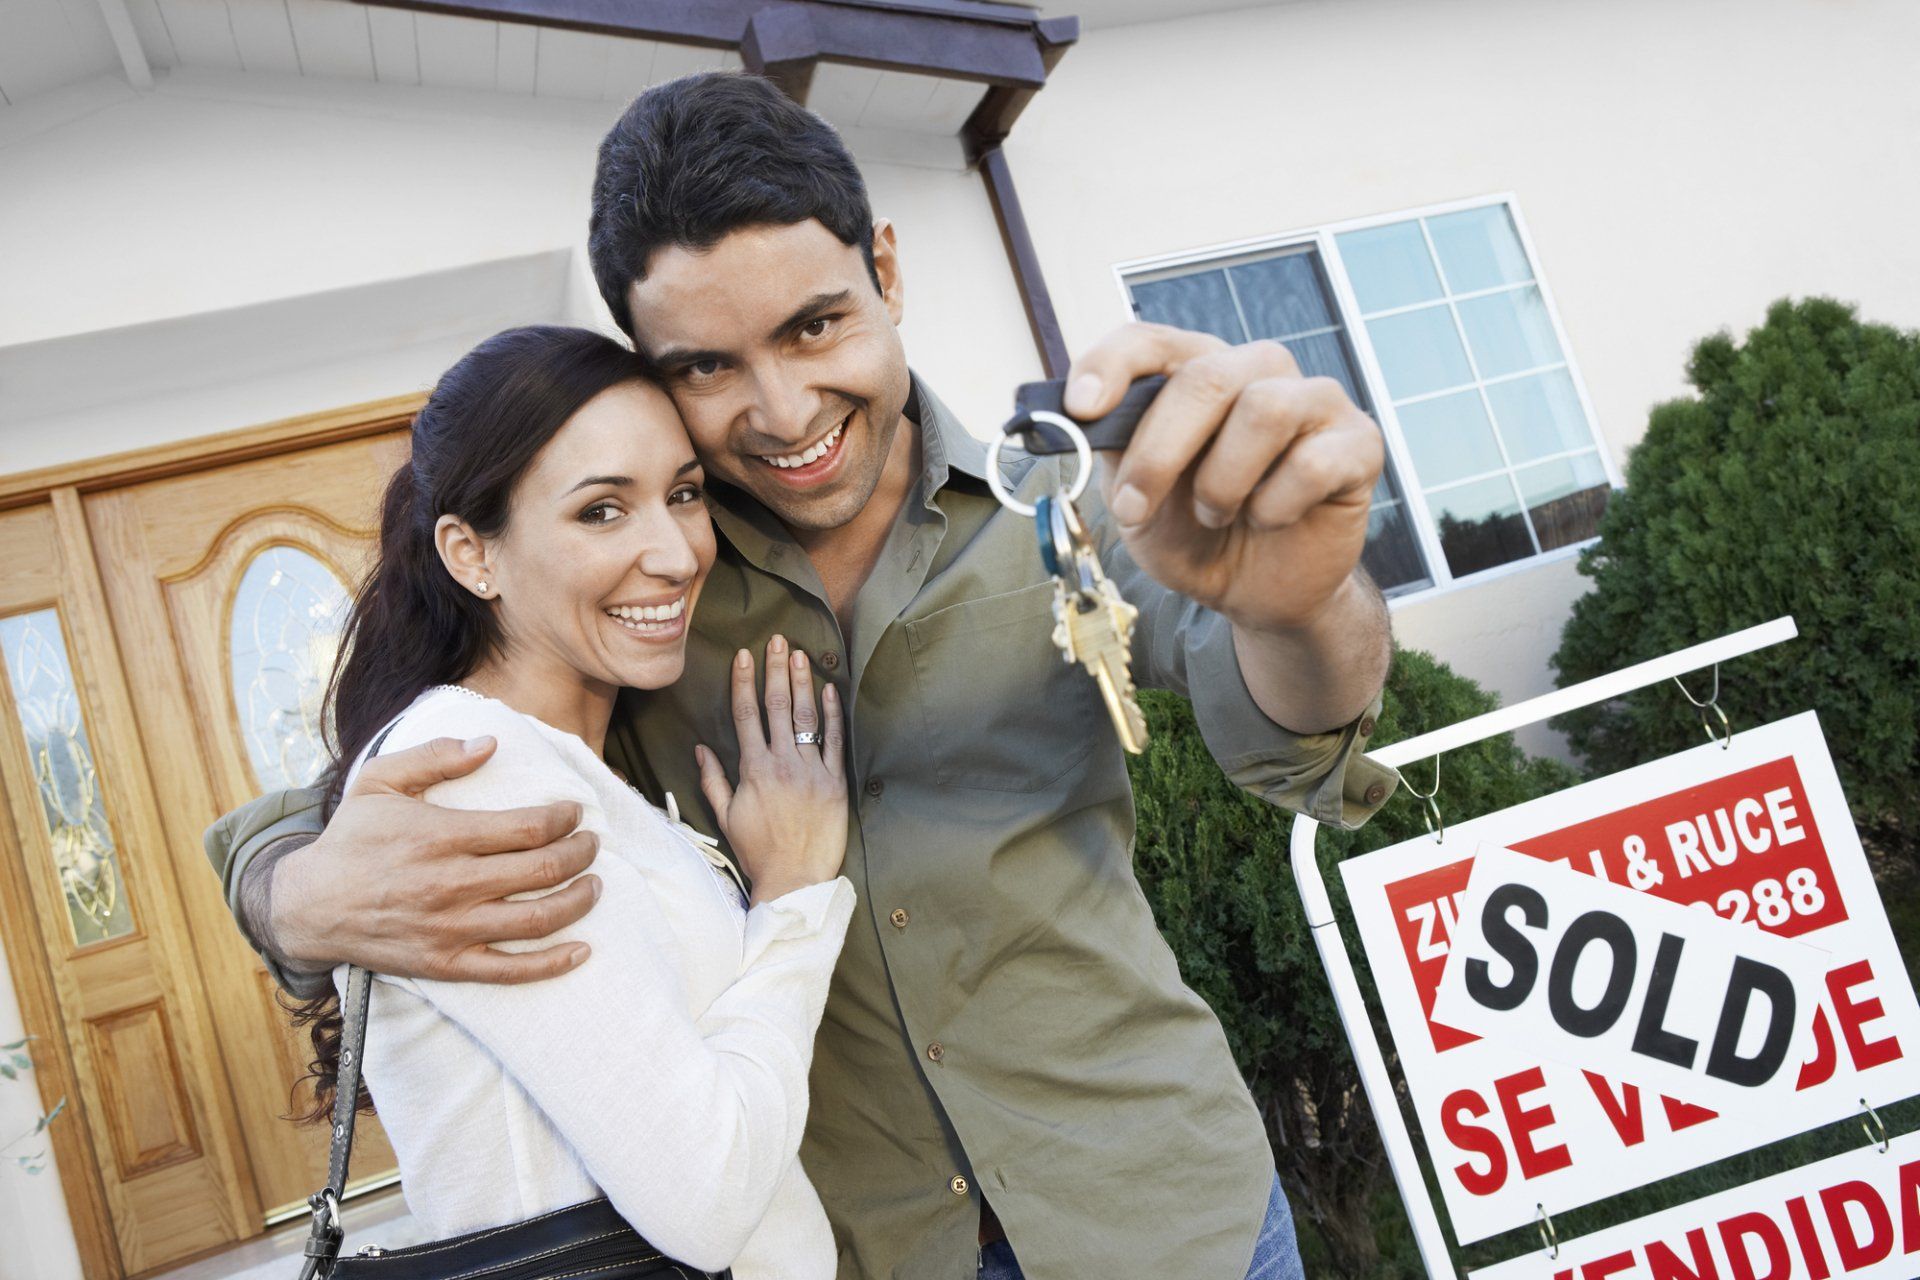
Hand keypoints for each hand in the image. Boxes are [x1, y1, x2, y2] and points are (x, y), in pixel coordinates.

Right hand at [269, 737, 600, 982]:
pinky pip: (510, 969)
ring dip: (578, 901)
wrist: (308, 906)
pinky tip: (583, 950)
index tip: (574, 813)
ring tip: (594, 884)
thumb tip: (490, 743)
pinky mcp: (446, 964)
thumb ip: (435, 756)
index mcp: (442, 836)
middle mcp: (451, 884)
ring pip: (536, 919)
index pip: (527, 828)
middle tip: (592, 844)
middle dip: (581, 854)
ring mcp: (451, 929)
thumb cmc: (351, 838)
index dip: (563, 819)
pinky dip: (553, 963)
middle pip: (542, 870)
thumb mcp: (380, 781)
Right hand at [695, 636, 846, 905]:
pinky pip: (834, 741)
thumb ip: (713, 779)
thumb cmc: (758, 850)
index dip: (744, 681)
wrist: (795, 879)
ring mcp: (811, 771)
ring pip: (806, 717)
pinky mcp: (836, 783)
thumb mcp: (726, 815)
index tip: (744, 655)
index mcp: (753, 770)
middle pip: (777, 706)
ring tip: (799, 655)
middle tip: (777, 640)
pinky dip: (832, 714)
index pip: (746, 714)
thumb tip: (701, 747)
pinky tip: (830, 690)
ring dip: (802, 683)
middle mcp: (782, 764)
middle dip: (775, 670)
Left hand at [1065, 323, 1383, 630]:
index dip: (1113, 364)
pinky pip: (1311, 462)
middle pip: (1206, 377)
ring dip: (1223, 481)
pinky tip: (1268, 520)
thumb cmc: (1196, 534)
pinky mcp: (1359, 442)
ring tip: (1216, 514)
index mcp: (1199, 370)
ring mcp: (1315, 400)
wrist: (1256, 592)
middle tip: (1133, 508)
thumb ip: (1114, 452)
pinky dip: (1275, 505)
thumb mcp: (1136, 501)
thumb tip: (1076, 416)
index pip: (1152, 341)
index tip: (1081, 407)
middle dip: (1160, 452)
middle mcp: (1258, 370)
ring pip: (1265, 409)